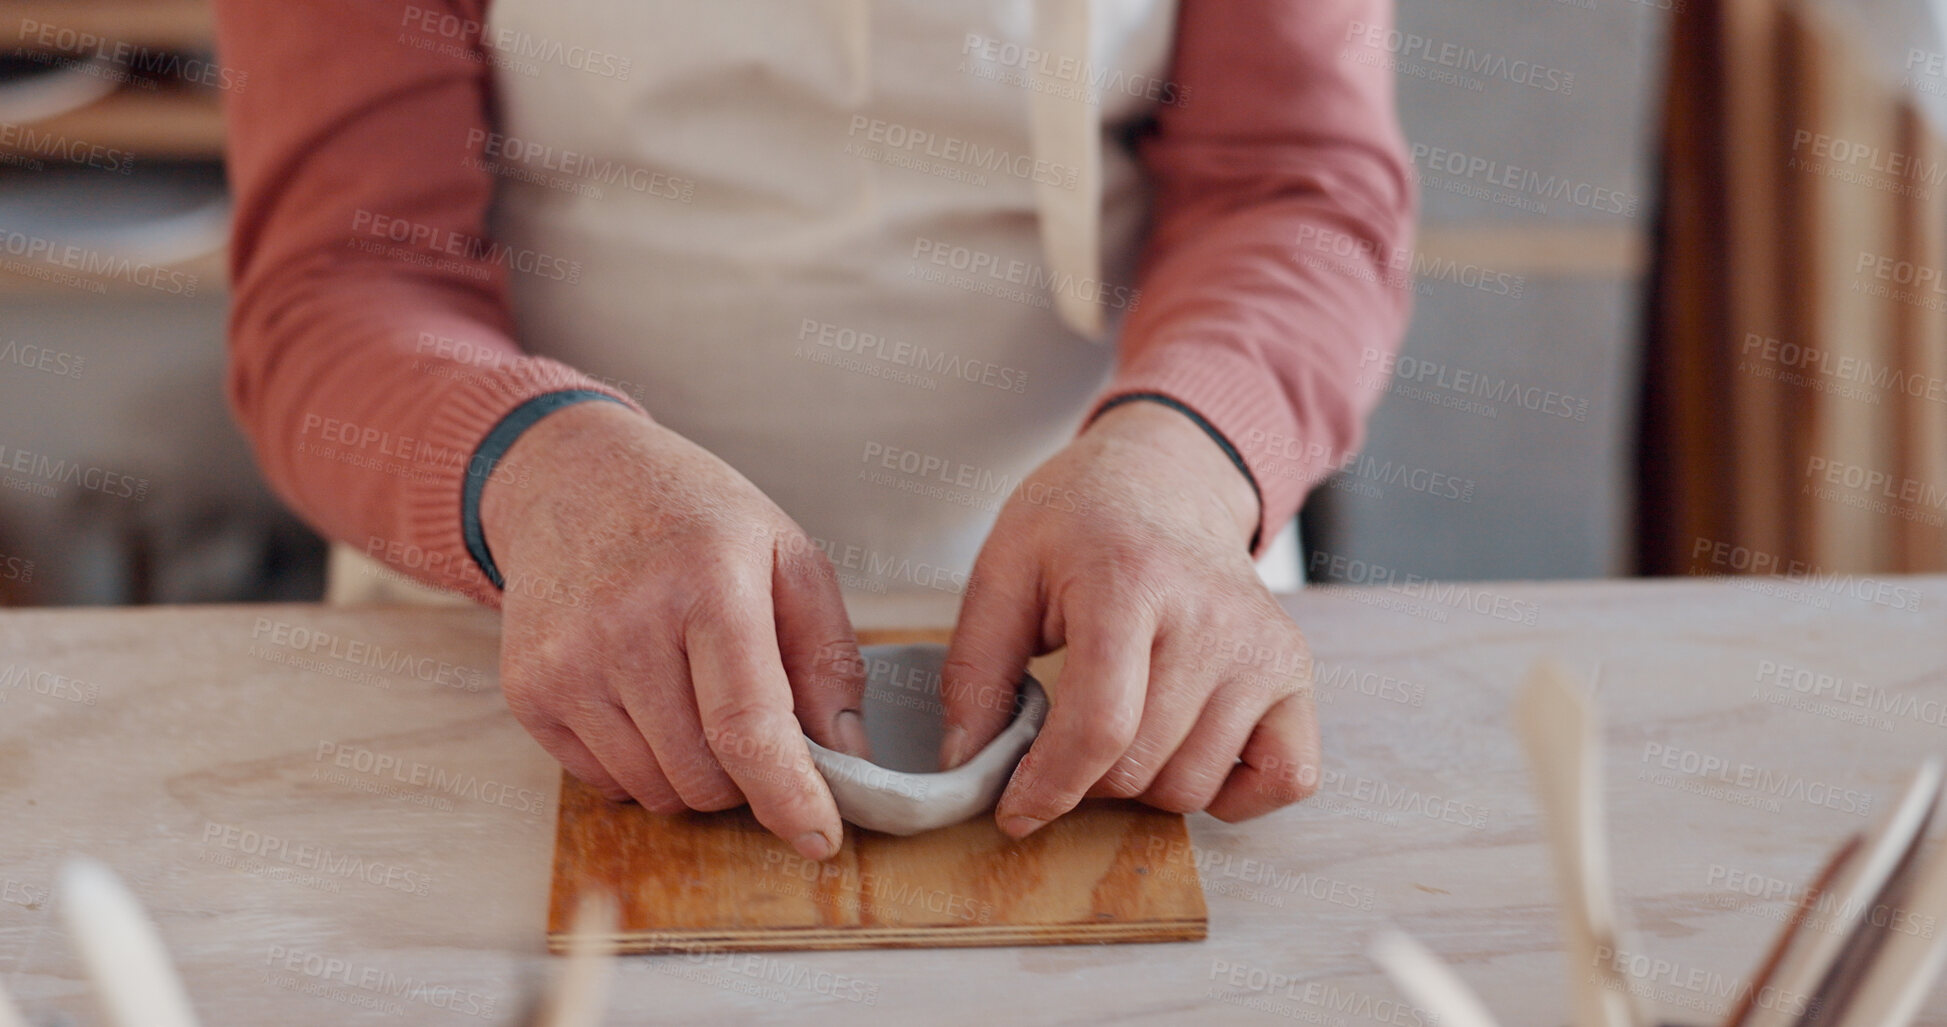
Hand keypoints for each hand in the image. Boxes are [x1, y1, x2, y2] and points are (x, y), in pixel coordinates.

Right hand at [481, 401, 867, 859]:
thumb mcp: (787, 556)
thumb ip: (828, 659)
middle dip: (746, 775)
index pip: (747, 728)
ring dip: (693, 774)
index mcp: (708, 585)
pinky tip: (643, 697)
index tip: (820, 839)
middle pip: (704, 775)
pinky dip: (640, 764)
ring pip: (656, 790)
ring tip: (693, 696)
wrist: (570, 477)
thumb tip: (847, 759)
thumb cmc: (696, 517)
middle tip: (749, 719)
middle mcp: (626, 626)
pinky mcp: (527, 691)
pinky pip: (604, 782)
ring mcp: (565, 662)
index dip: (789, 797)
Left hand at [941, 401, 1319, 835]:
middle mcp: (1212, 617)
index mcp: (1130, 581)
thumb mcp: (1004, 568)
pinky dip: (1233, 793)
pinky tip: (1188, 750)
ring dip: (1145, 784)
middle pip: (1140, 766)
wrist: (1168, 476)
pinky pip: (1286, 780)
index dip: (1049, 786)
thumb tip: (963, 765)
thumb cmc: (1079, 521)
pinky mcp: (1294, 671)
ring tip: (1121, 725)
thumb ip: (975, 669)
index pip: (1101, 726)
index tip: (1014, 809)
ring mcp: (1264, 647)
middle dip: (1084, 778)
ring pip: (1196, 786)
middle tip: (1064, 735)